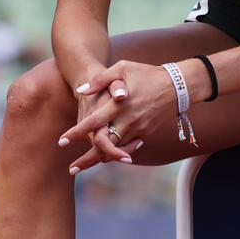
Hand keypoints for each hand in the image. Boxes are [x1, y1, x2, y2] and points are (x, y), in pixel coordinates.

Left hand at [59, 60, 177, 173]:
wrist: (178, 86)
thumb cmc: (146, 73)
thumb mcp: (122, 68)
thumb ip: (100, 79)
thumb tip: (80, 91)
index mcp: (118, 105)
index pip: (93, 123)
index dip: (76, 133)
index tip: (61, 142)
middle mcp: (127, 121)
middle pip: (103, 146)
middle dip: (86, 160)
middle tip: (72, 170)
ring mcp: (137, 129)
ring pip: (115, 150)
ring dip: (99, 159)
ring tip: (83, 166)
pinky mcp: (145, 133)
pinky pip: (127, 147)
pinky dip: (115, 152)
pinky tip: (105, 156)